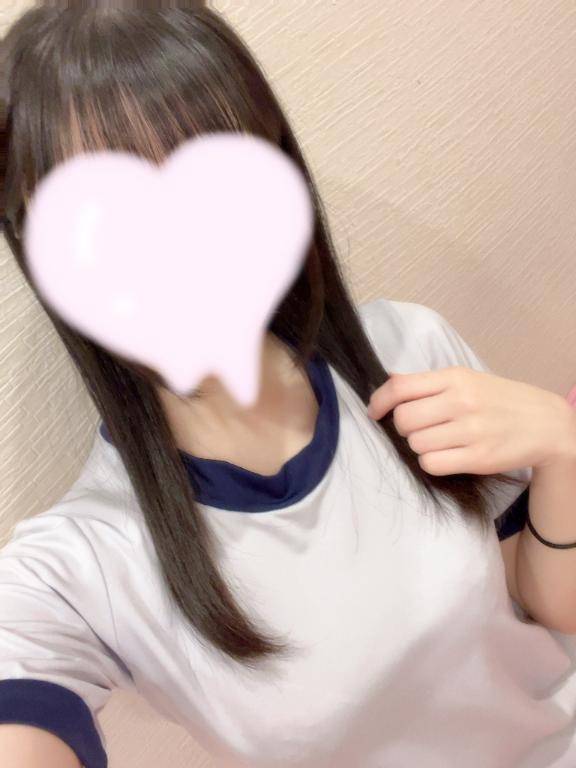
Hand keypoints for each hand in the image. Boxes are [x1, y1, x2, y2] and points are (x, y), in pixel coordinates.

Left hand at [367, 366, 575, 476]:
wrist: (545, 423)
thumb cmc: (500, 399)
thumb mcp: (467, 379)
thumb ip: (429, 383)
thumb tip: (389, 380)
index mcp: (455, 377)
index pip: (400, 387)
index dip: (378, 401)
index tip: (375, 412)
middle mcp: (462, 401)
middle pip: (404, 420)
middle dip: (403, 427)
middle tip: (418, 428)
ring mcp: (471, 430)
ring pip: (416, 444)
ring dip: (419, 446)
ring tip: (437, 441)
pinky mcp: (478, 458)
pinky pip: (432, 464)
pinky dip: (431, 462)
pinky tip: (445, 455)